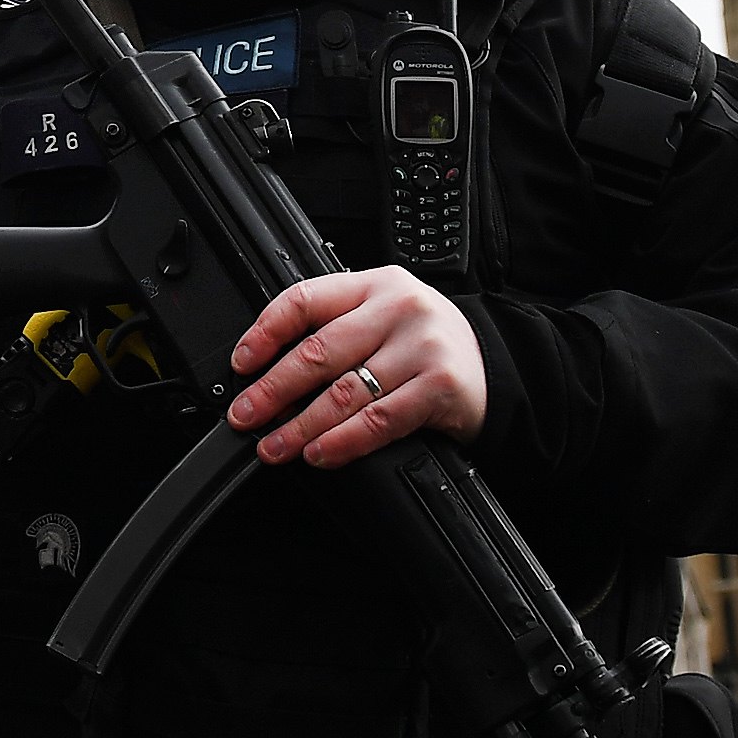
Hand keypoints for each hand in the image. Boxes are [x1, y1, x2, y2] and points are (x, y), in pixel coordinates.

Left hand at [225, 265, 488, 463]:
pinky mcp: (438, 386)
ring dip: (300, 426)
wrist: (495, 363)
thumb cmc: (426, 343)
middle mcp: (397, 309)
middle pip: (318, 351)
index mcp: (373, 284)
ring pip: (344, 392)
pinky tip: (320, 453)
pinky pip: (379, 420)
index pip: (305, 299)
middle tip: (246, 414)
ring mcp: (420, 347)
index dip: (265, 332)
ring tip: (275, 446)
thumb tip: (269, 370)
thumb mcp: (384, 316)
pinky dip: (343, 442)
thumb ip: (337, 328)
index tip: (242, 363)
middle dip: (272, 389)